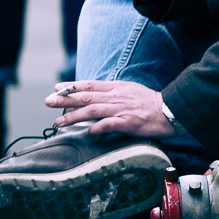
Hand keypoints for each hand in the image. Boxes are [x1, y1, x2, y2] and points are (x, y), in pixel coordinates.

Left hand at [46, 79, 175, 138]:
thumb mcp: (129, 91)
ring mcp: (122, 109)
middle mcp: (116, 97)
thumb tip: (95, 97)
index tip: (56, 88)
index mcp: (116, 88)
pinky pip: (109, 125)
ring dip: (74, 116)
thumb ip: (112, 93)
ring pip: (93, 111)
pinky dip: (96, 128)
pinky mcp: (129, 122)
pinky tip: (86, 133)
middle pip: (86, 97)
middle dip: (65, 99)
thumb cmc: (150, 103)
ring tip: (59, 122)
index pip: (89, 85)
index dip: (71, 86)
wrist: (170, 110)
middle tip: (48, 101)